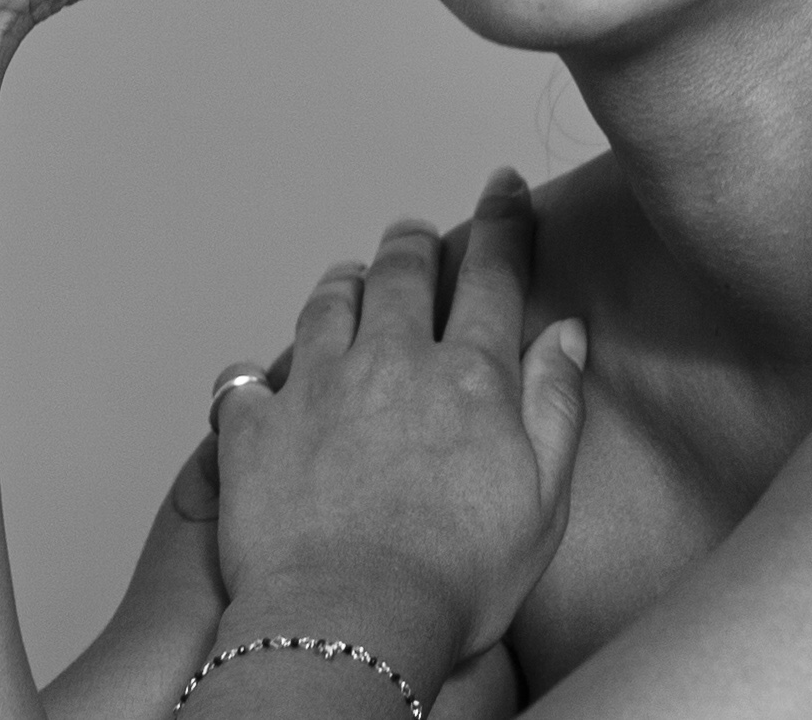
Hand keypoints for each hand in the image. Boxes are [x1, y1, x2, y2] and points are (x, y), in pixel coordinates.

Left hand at [214, 171, 587, 675]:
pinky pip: (245, 382)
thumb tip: (566, 334)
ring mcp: (317, 388)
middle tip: (415, 236)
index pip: (492, 273)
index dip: (503, 222)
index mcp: (468, 375)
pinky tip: (258, 380)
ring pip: (326, 303)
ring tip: (347, 281)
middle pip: (402, 271)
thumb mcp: (543, 498)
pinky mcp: (256, 431)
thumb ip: (557, 404)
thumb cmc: (455, 578)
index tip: (504, 187)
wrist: (350, 625)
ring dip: (342, 285)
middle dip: (413, 243)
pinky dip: (254, 375)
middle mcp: (391, 361)